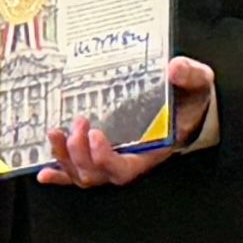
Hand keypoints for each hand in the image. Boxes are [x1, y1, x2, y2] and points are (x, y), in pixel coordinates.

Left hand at [41, 57, 215, 189]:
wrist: (190, 106)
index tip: (97, 134)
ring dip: (64, 158)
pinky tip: (44, 171)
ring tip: (55, 134)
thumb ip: (190, 75)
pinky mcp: (102, 155)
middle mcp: (130, 161)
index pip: (124, 169)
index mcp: (152, 151)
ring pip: (83, 174)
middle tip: (78, 123)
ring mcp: (113, 160)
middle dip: (79, 153)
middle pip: (97, 174)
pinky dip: (60, 174)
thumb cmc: (191, 100)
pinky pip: (79, 172)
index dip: (105, 158)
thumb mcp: (198, 84)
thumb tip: (175, 68)